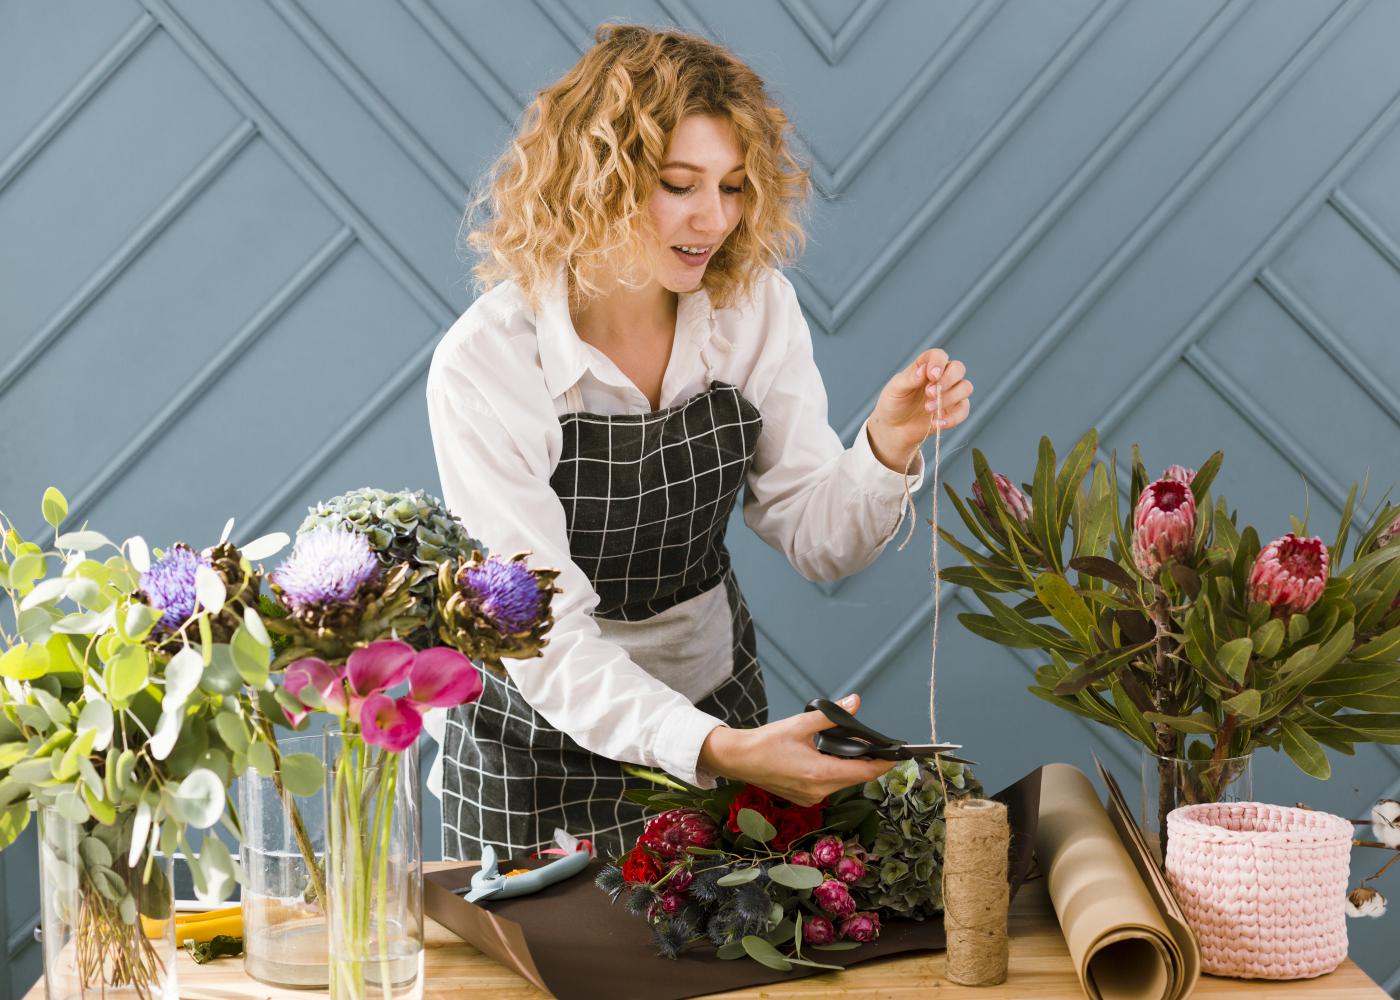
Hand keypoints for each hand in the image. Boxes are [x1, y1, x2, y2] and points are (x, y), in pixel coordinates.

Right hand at [697, 693, 894, 805]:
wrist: (737, 759)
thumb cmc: (764, 743)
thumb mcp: (800, 724)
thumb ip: (830, 715)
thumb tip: (853, 703)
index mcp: (820, 774)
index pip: (864, 772)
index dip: (883, 763)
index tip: (897, 755)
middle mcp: (818, 791)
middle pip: (856, 778)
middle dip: (868, 762)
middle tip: (874, 744)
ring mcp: (811, 797)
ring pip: (843, 782)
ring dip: (850, 767)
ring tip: (851, 748)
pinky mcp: (804, 798)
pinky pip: (829, 786)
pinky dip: (835, 773)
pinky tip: (830, 758)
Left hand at [867, 348, 972, 471]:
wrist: (893, 428)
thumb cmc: (893, 403)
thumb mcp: (895, 389)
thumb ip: (910, 378)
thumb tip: (924, 370)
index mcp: (926, 366)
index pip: (939, 356)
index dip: (938, 362)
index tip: (932, 375)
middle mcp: (941, 376)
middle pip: (958, 368)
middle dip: (947, 380)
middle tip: (929, 393)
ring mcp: (950, 393)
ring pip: (965, 388)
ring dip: (950, 398)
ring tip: (928, 409)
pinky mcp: (953, 411)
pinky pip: (964, 410)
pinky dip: (953, 417)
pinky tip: (937, 423)